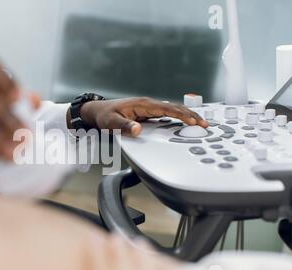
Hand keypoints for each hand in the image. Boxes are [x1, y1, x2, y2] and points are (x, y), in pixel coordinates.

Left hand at [79, 97, 208, 135]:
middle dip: (191, 115)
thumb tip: (138, 129)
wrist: (98, 112)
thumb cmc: (104, 116)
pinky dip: (179, 118)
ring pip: (173, 110)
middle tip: (205, 124)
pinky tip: (186, 124)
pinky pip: (168, 114)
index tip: (193, 122)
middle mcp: (148, 104)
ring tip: (201, 124)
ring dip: (188, 116)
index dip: (181, 115)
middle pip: (175, 108)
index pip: (167, 109)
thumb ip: (124, 126)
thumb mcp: (111, 123)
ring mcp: (149, 108)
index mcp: (143, 105)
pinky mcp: (149, 113)